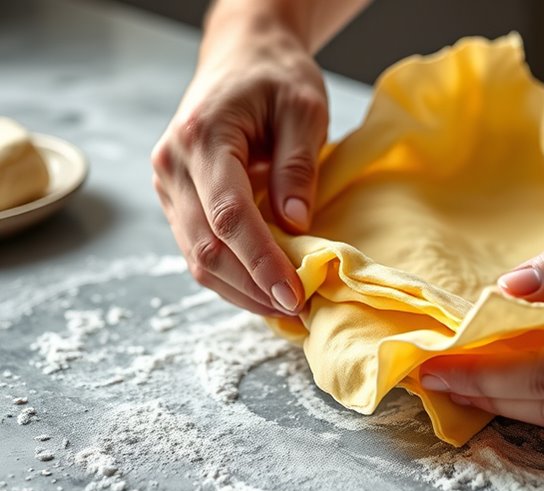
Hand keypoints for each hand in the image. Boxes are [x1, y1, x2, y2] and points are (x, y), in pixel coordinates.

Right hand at [151, 16, 327, 315]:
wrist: (242, 56)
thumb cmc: (275, 77)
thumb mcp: (303, 109)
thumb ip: (298, 165)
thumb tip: (296, 223)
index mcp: (201, 138)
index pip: (228, 216)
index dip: (261, 262)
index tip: (293, 294)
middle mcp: (172, 166)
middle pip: (207, 246)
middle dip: (252, 287)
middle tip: (298, 310)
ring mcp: (168, 186)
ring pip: (197, 257)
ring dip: (241, 290)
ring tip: (285, 310)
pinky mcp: (177, 200)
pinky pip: (199, 249)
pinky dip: (232, 276)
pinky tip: (264, 291)